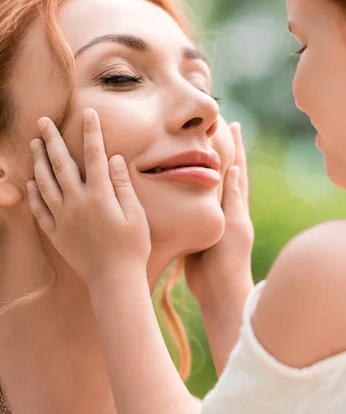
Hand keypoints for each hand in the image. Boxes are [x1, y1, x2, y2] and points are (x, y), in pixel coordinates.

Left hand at [26, 108, 150, 284]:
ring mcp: (63, 218)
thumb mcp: (136, 214)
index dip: (91, 132)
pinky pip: (40, 210)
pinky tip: (31, 182)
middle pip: (61, 164)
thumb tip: (113, 158)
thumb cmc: (132, 248)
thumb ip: (123, 185)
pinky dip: (34, 194)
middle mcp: (77, 203)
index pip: (94, 155)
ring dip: (38, 161)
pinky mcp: (56, 233)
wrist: (114, 280)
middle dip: (51, 139)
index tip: (88, 113)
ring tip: (33, 144)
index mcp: (100, 196)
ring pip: (45, 183)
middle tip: (42, 120)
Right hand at [184, 122, 253, 302]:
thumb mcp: (233, 224)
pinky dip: (188, 189)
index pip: (237, 170)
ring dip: (203, 168)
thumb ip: (232, 198)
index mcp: (236, 206)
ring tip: (194, 148)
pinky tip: (176, 181)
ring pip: (206, 187)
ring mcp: (211, 219)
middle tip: (215, 130)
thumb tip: (233, 168)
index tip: (233, 125)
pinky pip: (192, 203)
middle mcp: (225, 210)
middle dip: (221, 152)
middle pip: (223, 174)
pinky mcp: (197, 229)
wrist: (217, 288)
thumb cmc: (228, 257)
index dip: (236, 148)